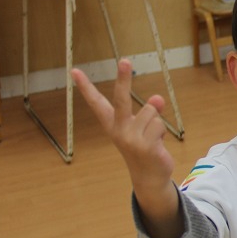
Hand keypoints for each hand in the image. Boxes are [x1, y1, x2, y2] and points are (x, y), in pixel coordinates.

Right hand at [71, 59, 174, 196]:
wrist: (148, 177)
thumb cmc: (143, 147)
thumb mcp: (142, 127)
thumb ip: (149, 110)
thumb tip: (158, 98)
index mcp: (112, 124)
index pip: (96, 102)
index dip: (85, 87)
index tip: (74, 70)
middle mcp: (118, 130)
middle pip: (121, 99)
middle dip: (123, 79)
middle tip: (125, 60)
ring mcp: (131, 139)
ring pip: (151, 111)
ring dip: (156, 121)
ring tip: (152, 136)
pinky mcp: (145, 146)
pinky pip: (160, 124)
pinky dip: (162, 132)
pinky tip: (157, 145)